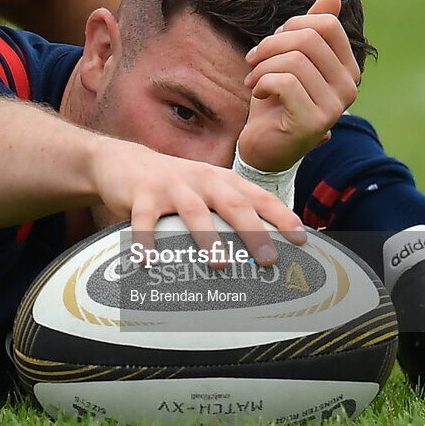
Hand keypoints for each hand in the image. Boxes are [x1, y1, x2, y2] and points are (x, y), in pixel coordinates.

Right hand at [91, 138, 306, 265]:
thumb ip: (229, 212)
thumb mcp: (206, 191)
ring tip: (220, 264)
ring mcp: (172, 185)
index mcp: (222, 181)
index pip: (259, 198)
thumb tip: (264, 248)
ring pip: (195, 211)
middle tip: (268, 258)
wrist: (123, 161)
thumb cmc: (174, 185)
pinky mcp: (142, 194)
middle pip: (234, 204)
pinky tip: (149, 259)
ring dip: (209, 238)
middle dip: (254, 232)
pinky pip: (145, 220)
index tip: (301, 239)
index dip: (282, 217)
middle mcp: (202, 179)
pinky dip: (146, 240)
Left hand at [237, 0, 360, 170]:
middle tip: (254, 60)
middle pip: (309, 39)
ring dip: (263, 66)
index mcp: (348, 69)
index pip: (327, 25)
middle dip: (272, 44)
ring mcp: (334, 107)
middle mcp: (349, 88)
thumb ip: (312, 31)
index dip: (292, 25)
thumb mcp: (291, 59)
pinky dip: (263, 82)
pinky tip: (259, 94)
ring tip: (254, 80)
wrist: (263, 148)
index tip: (272, 43)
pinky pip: (285, 82)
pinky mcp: (313, 123)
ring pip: (294, 60)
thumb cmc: (275, 102)